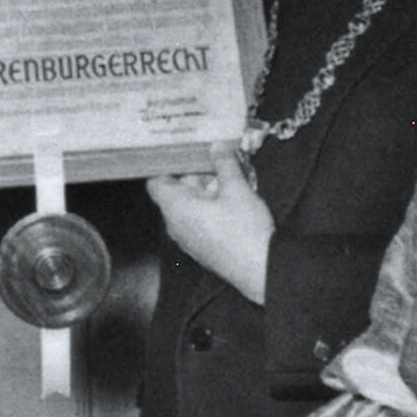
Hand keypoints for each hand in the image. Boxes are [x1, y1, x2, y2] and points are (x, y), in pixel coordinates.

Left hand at [145, 141, 272, 302]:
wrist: (260, 270)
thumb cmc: (244, 229)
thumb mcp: (237, 189)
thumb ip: (224, 164)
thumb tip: (216, 145)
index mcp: (176, 209)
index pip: (156, 183)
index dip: (167, 165)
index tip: (184, 152)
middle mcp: (176, 225)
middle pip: (176, 192)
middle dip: (197, 175)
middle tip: (218, 160)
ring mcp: (188, 239)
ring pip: (190, 206)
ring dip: (208, 190)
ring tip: (231, 178)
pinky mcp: (202, 249)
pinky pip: (199, 221)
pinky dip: (211, 208)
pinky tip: (234, 200)